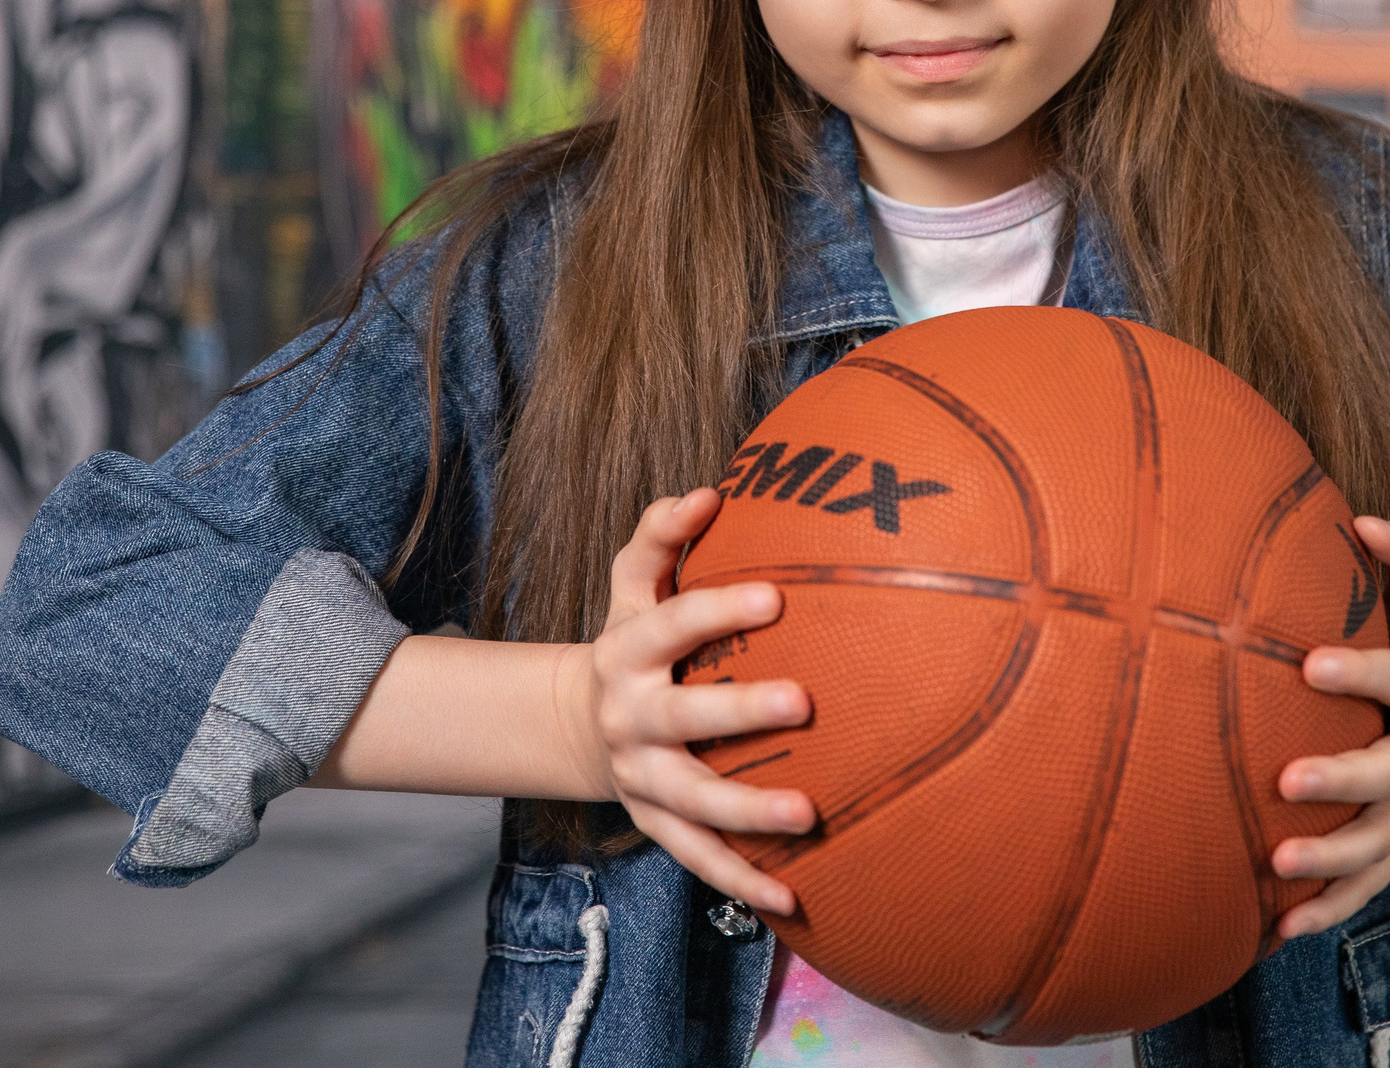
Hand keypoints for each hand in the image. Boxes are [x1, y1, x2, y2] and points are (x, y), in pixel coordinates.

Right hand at [558, 487, 816, 914]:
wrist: (579, 724)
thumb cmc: (634, 639)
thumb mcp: (631, 586)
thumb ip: (662, 536)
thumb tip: (710, 491)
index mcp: (628, 651)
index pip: (671, 624)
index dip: (718, 609)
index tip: (776, 598)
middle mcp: (629, 717)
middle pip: (681, 715)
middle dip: (740, 711)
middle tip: (804, 702)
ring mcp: (642, 778)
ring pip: (692, 799)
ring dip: (747, 810)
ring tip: (809, 814)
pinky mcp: (656, 825)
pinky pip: (699, 859)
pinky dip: (742, 881)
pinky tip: (795, 898)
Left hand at [1268, 514, 1389, 939]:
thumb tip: (1363, 519)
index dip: (1364, 672)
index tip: (1310, 663)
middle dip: (1344, 778)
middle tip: (1286, 778)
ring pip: (1380, 844)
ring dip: (1332, 859)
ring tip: (1276, 862)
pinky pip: (1366, 887)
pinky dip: (1326, 908)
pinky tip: (1277, 927)